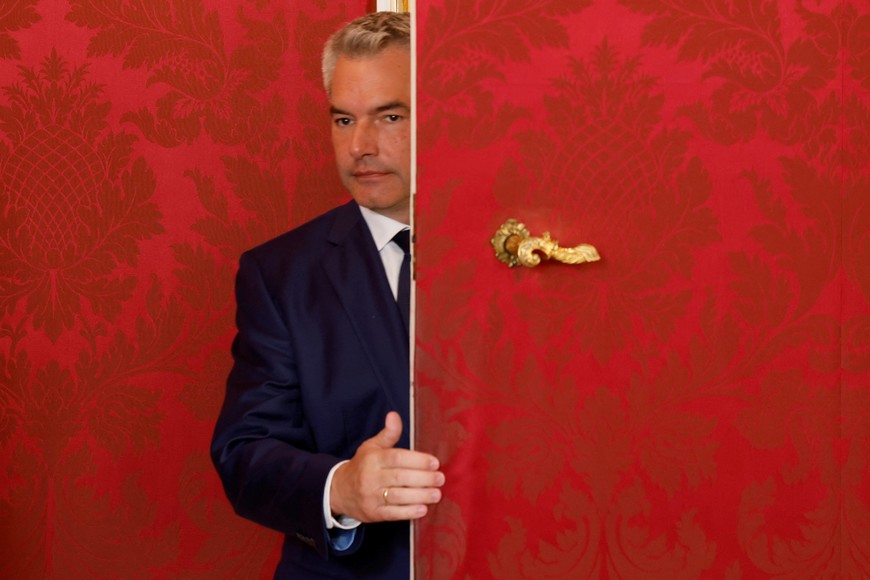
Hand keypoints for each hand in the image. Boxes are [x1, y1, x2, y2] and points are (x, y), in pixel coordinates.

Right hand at [330, 411, 444, 522]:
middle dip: (423, 478)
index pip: (397, 458)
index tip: (435, 462)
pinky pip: (393, 514)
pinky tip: (423, 509)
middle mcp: (371, 477)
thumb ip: (388, 433)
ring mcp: (371, 496)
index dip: (417, 460)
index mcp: (373, 459)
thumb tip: (394, 415)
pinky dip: (409, 512)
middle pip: (400, 478)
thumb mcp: (371, 446)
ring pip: (398, 497)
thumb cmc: (362, 466)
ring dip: (420, 496)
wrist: (338, 490)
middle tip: (440, 478)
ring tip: (437, 494)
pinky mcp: (373, 513)